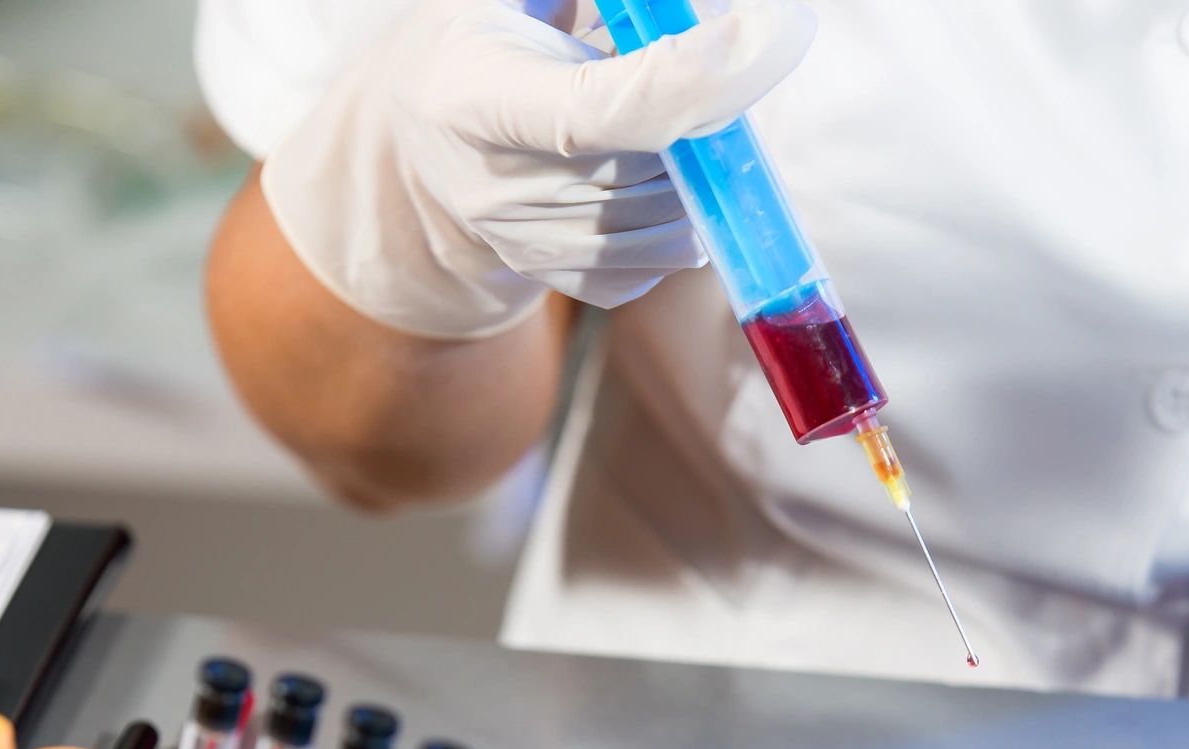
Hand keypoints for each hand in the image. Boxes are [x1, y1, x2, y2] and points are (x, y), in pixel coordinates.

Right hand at [256, 0, 815, 338]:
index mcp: (471, 100)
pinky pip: (659, 261)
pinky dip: (684, 216)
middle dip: (708, 114)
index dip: (685, 83)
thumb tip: (715, 10)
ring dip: (701, 169)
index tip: (764, 32)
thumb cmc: (487, 41)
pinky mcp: (560, 282)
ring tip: (673, 116)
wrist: (424, 137)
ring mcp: (524, 246)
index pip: (591, 113)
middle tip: (727, 57)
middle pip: (645, 170)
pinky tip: (655, 170)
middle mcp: (491, 189)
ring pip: (668, 222)